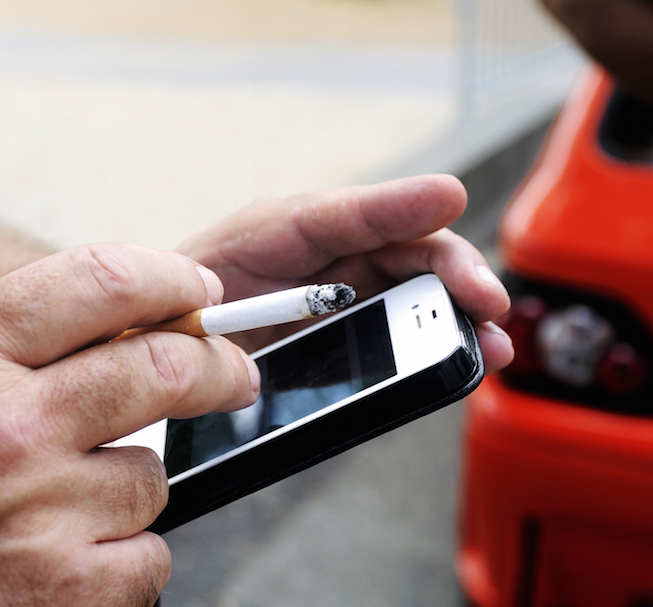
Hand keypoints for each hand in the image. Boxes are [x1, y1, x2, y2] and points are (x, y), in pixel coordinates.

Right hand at [0, 244, 258, 606]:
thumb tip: (70, 316)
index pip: (100, 282)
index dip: (168, 277)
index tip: (195, 291)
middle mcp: (4, 431)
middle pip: (164, 368)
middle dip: (216, 366)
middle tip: (230, 373)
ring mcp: (39, 518)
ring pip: (153, 476)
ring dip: (124, 487)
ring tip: (53, 510)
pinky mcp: (64, 600)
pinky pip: (149, 558)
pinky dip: (120, 561)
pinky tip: (59, 566)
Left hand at [177, 174, 513, 372]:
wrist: (164, 347)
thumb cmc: (179, 304)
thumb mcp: (200, 290)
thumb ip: (264, 267)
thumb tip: (310, 305)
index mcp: (288, 229)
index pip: (353, 213)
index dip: (403, 206)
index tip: (448, 199)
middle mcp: (326, 255)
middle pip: (406, 252)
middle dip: (453, 273)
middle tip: (485, 301)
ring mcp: (342, 295)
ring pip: (415, 293)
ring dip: (459, 314)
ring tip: (488, 344)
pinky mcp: (347, 334)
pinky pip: (401, 334)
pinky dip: (436, 345)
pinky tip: (462, 361)